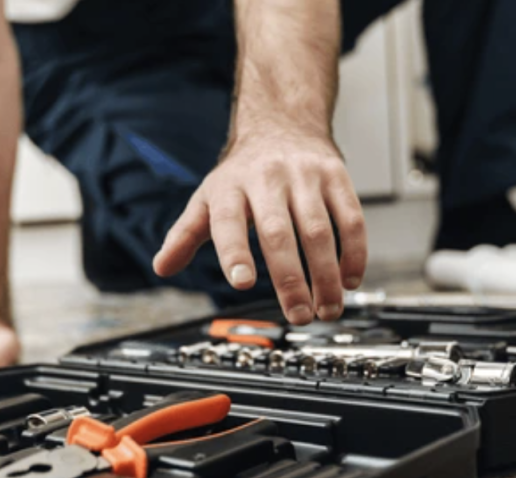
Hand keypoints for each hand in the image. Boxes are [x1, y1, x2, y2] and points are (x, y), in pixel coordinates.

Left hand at [153, 128, 366, 324]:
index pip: (228, 221)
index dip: (234, 252)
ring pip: (319, 230)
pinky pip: (351, 218)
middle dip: (290, 280)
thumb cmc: (244, 173)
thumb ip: (185, 235)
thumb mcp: (208, 198)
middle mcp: (266, 179)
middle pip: (278, 233)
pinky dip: (354, 252)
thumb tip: (162, 267)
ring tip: (326, 308)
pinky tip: (350, 279)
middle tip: (299, 316)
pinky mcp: (336, 176)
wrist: (283, 124)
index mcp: (230, 187)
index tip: (242, 283)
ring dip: (326, 275)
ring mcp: (304, 176)